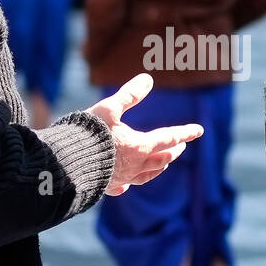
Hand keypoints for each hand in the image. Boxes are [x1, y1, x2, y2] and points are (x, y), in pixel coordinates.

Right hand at [87, 73, 203, 195]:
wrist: (66, 162)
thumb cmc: (88, 132)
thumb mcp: (109, 108)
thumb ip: (128, 94)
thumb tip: (147, 78)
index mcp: (139, 146)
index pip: (168, 138)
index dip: (184, 132)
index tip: (199, 130)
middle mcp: (135, 165)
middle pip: (161, 159)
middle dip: (172, 151)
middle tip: (180, 147)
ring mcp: (122, 177)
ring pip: (148, 175)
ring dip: (158, 167)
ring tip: (163, 164)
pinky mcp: (107, 185)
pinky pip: (124, 186)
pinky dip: (130, 184)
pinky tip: (126, 187)